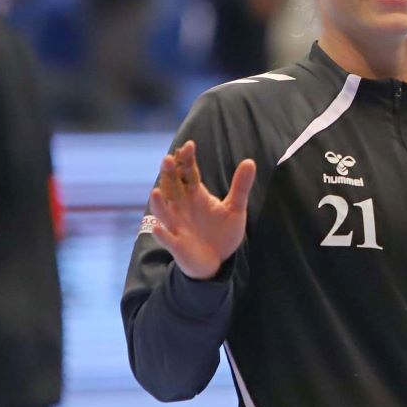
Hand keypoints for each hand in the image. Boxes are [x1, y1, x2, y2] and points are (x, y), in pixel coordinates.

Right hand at [147, 140, 256, 279]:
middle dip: (168, 174)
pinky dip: (162, 234)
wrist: (216, 261)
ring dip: (158, 203)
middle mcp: (181, 207)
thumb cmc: (222, 232)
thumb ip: (240, 186)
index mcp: (195, 195)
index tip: (189, 145)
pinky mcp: (177, 244)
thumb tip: (250, 161)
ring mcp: (176, 225)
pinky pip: (167, 239)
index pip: (188, 173)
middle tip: (168, 159)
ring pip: (163, 212)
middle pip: (171, 187)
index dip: (187, 160)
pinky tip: (159, 228)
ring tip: (156, 192)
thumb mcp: (235, 208)